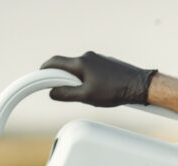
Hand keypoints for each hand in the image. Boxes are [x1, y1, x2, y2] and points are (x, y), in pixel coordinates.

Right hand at [41, 51, 157, 106]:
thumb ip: (66, 94)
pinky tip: (96, 91)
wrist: (138, 86)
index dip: (44, 70)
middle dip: (61, 79)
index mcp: (80, 63)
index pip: (54, 62)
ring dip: (75, 80)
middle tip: (63, 92)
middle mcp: (87, 57)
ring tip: (86, 95)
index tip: (39, 78)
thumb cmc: (115, 91)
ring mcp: (97, 59)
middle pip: (66, 66)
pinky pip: (89, 70)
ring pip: (78, 70)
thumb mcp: (86, 96)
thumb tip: (53, 93)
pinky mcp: (104, 64)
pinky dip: (86, 79)